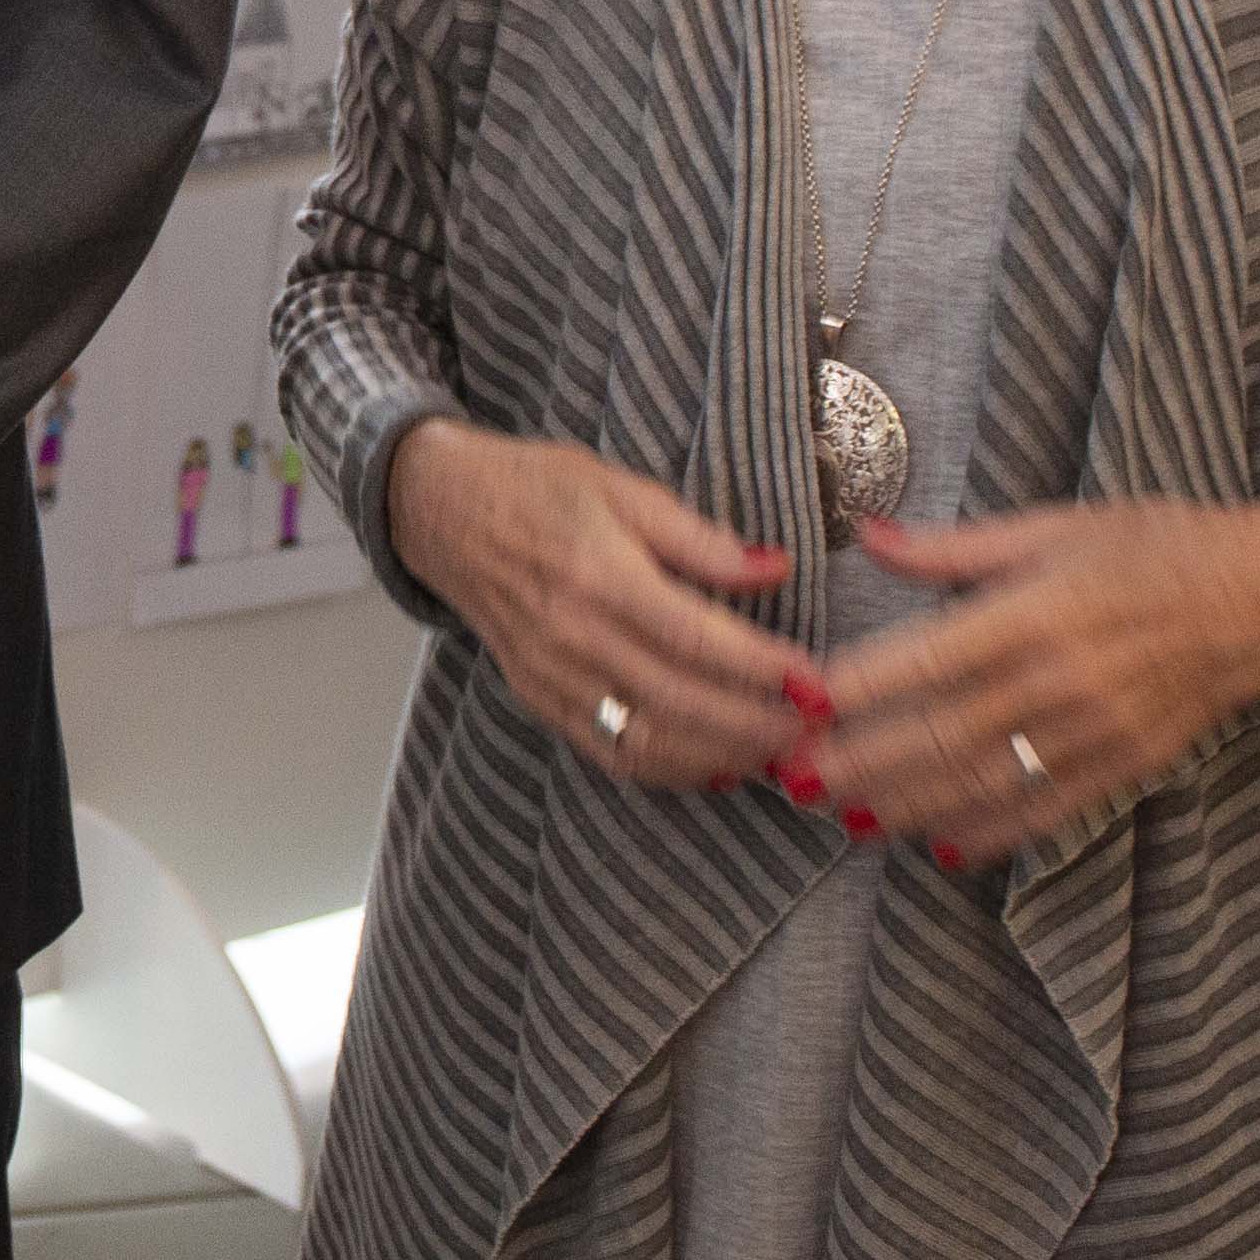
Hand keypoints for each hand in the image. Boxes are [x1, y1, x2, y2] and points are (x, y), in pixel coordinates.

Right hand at [383, 416, 810, 790]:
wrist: (442, 512)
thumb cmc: (536, 489)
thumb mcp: (622, 488)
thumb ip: (700, 538)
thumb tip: (774, 569)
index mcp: (599, 574)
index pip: (696, 638)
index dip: (762, 668)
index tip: (817, 683)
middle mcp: (573, 636)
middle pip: (681, 702)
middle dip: (758, 725)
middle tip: (817, 729)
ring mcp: (552, 677)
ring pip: (649, 742)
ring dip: (723, 757)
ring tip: (781, 753)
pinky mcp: (540, 700)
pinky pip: (613, 753)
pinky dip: (672, 770)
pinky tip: (719, 766)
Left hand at [793, 496, 1259, 859]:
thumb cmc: (1154, 546)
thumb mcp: (1054, 526)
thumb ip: (955, 547)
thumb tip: (868, 537)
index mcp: (1040, 611)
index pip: (929, 659)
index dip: (860, 688)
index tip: (799, 705)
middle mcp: (1065, 680)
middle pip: (943, 733)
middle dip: (861, 761)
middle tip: (790, 778)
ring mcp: (1097, 733)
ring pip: (985, 782)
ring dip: (907, 804)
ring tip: (841, 815)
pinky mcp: (1125, 767)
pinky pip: (1046, 810)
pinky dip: (989, 832)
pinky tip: (937, 844)